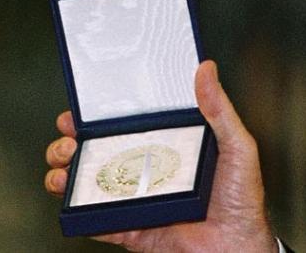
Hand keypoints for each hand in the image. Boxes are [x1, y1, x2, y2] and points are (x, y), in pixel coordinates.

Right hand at [44, 60, 276, 251]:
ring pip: (88, 185)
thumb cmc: (242, 199)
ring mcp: (137, 201)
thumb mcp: (237, 146)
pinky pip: (95, 222)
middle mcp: (149, 171)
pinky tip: (71, 200)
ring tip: (63, 168)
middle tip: (68, 140)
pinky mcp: (131, 229)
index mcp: (170, 147)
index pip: (127, 127)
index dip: (100, 118)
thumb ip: (220, 110)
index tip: (81, 110)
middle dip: (71, 144)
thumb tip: (206, 69)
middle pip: (99, 153)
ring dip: (66, 174)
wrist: (236, 248)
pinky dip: (77, 213)